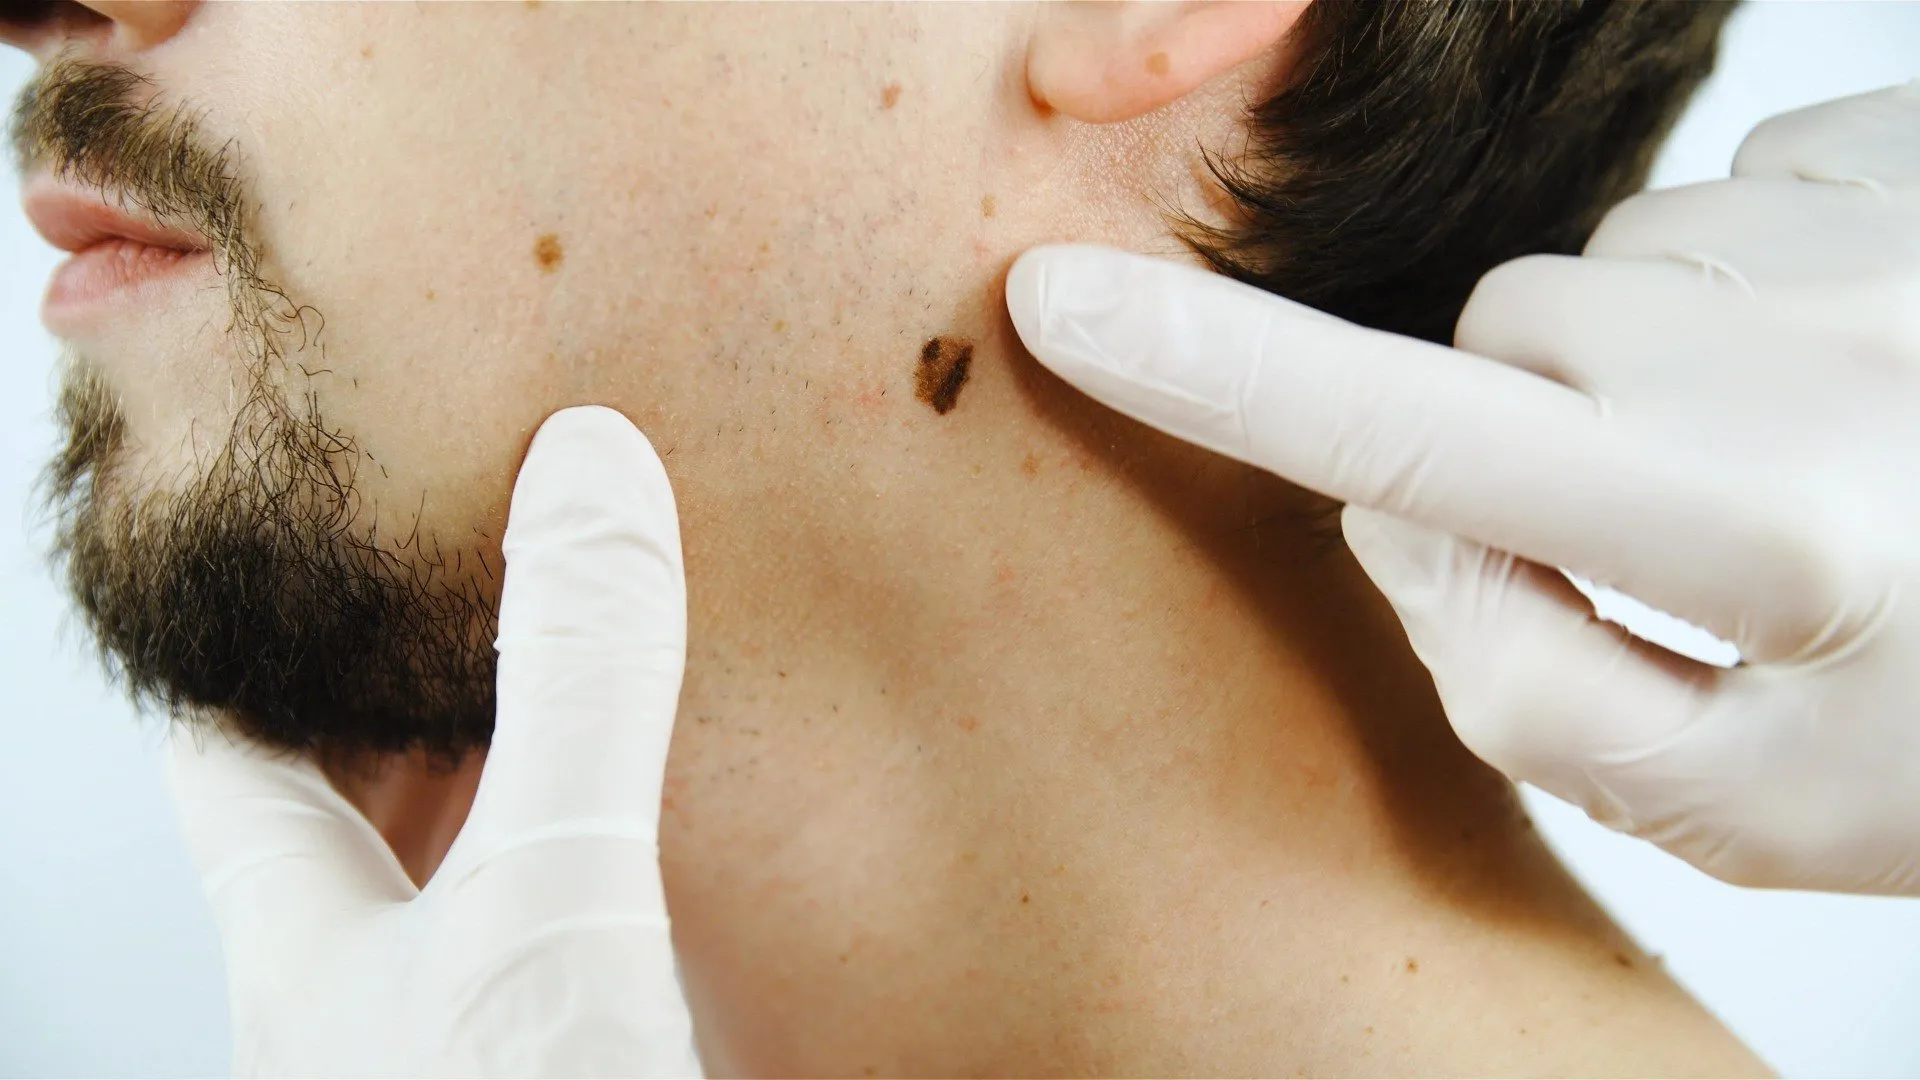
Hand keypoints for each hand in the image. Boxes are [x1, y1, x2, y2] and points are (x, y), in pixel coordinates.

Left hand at [166, 406, 699, 1074]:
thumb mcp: (550, 895)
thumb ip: (573, 691)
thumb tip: (589, 472)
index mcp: (306, 939)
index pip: (231, 747)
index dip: (259, 636)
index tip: (304, 533)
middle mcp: (358, 999)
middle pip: (343, 808)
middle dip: (401, 684)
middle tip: (467, 566)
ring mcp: (451, 1045)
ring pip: (452, 880)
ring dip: (502, 779)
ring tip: (565, 677)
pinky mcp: (555, 1068)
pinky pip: (553, 944)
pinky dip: (594, 869)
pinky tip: (668, 852)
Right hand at [1006, 82, 1919, 894]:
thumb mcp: (1750, 808)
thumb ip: (1516, 683)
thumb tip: (1393, 506)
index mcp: (1753, 527)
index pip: (1401, 431)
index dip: (1210, 371)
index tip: (1058, 303)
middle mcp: (1800, 345)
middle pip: (1494, 334)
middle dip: (1521, 433)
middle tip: (1668, 542)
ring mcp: (1871, 226)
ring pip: (1609, 270)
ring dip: (1644, 363)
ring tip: (1797, 459)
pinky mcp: (1917, 150)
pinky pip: (1736, 194)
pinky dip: (1751, 284)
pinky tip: (1861, 367)